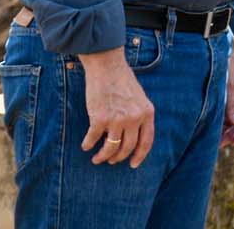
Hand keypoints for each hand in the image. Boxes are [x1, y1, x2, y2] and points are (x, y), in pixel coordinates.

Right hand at [78, 47, 154, 167]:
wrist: (108, 67)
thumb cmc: (122, 81)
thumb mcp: (139, 98)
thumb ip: (139, 115)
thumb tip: (133, 136)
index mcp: (147, 113)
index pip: (146, 141)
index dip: (140, 156)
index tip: (133, 165)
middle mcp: (134, 118)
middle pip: (127, 147)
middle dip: (118, 158)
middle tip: (111, 160)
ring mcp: (117, 120)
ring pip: (111, 148)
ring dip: (103, 156)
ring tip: (97, 158)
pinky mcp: (100, 119)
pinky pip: (93, 139)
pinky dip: (88, 144)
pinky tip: (86, 145)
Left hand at [221, 52, 233, 147]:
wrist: (214, 51)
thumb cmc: (226, 65)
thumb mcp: (230, 84)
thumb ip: (231, 104)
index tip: (233, 141)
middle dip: (232, 133)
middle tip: (220, 144)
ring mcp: (233, 100)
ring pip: (232, 120)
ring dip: (225, 131)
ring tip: (214, 140)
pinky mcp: (223, 100)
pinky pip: (223, 116)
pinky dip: (219, 124)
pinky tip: (211, 131)